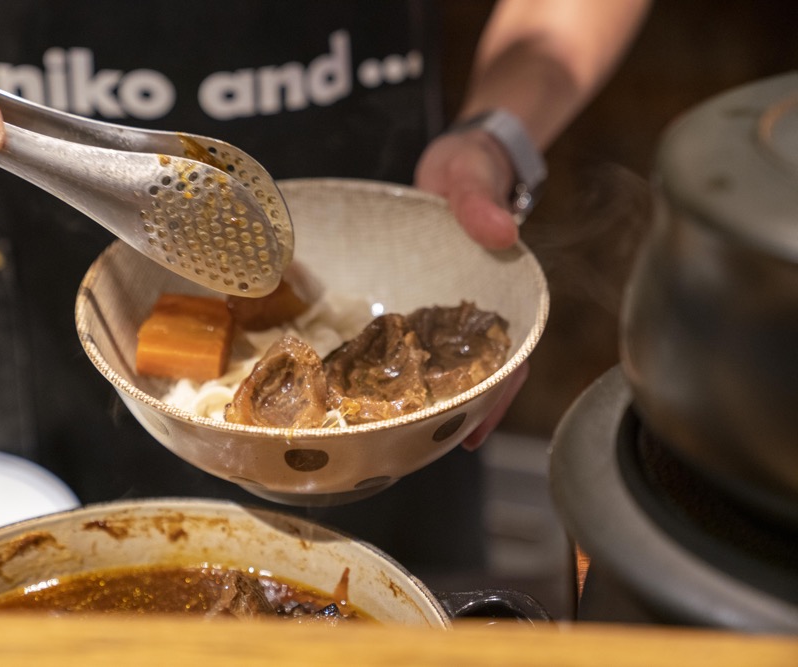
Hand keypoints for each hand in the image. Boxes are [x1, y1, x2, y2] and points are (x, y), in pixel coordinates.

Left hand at [414, 128, 528, 447]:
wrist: (452, 161)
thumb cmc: (473, 168)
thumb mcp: (476, 175)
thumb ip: (482, 201)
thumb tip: (504, 233)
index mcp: (500, 294)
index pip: (508, 359)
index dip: (494, 399)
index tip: (474, 434)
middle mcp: (469, 312)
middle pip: (467, 374)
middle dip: (448, 413)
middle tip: (417, 448)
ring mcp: (438, 311)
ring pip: (432, 363)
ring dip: (415, 396)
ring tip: (385, 432)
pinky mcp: (412, 301)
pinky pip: (400, 338)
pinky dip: (385, 362)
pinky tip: (360, 383)